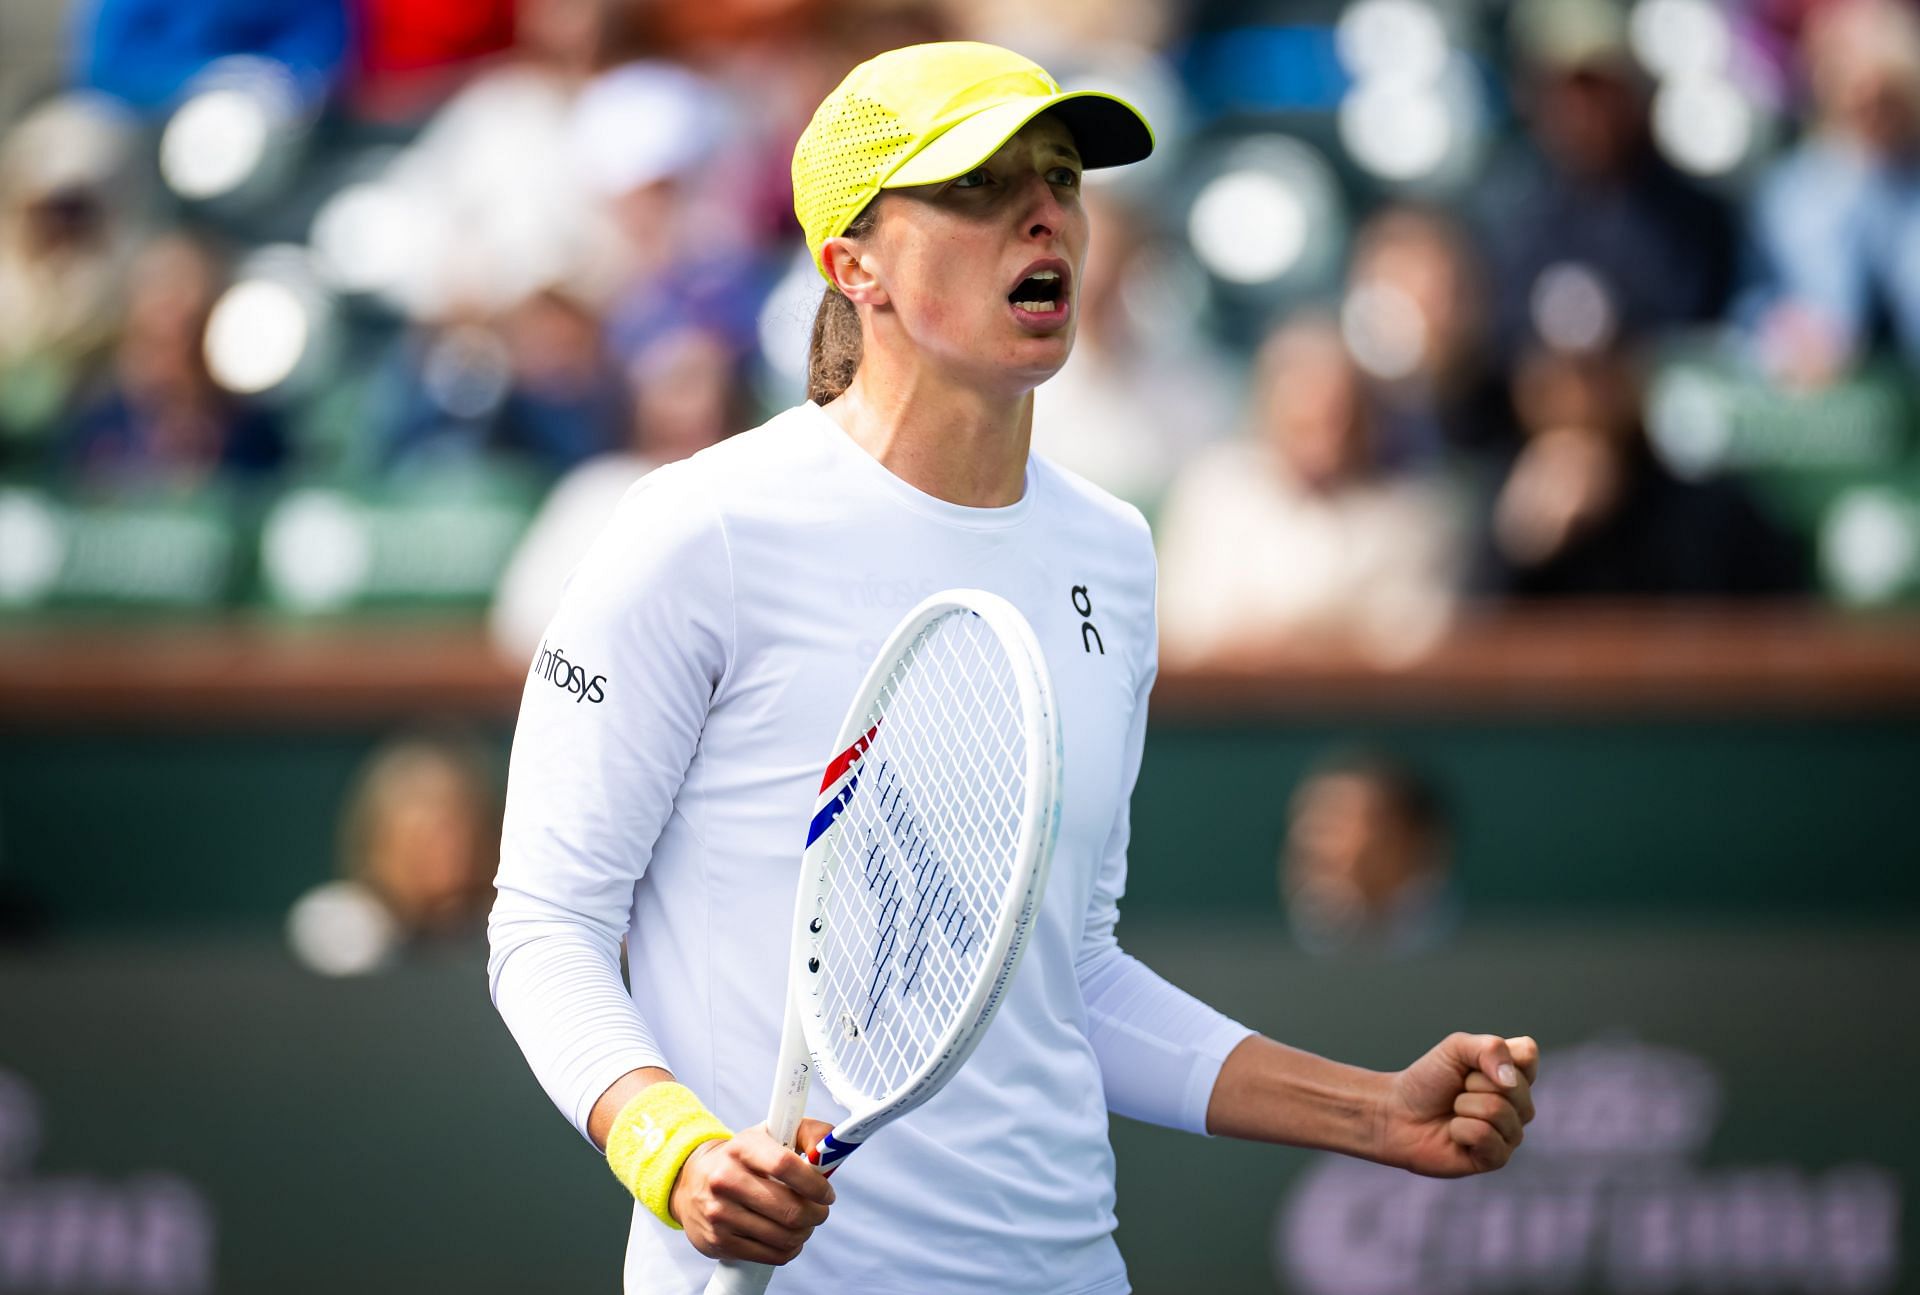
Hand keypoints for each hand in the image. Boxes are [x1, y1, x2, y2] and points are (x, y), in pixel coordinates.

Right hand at [670, 1119, 835, 1264]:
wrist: (692, 1181)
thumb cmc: (742, 1158)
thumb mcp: (770, 1133)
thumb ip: (808, 1133)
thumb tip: (833, 1147)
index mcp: (742, 1148)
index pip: (785, 1165)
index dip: (815, 1183)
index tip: (827, 1192)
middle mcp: (725, 1179)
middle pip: (789, 1209)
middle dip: (816, 1213)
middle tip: (820, 1210)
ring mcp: (719, 1213)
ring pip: (784, 1236)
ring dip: (804, 1232)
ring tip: (804, 1223)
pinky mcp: (718, 1241)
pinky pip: (771, 1255)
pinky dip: (789, 1249)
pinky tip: (787, 1237)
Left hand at [1377, 1033, 1537, 1177]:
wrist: (1398, 1113)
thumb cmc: (1428, 1080)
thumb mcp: (1456, 1049)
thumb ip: (1490, 1049)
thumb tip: (1509, 1080)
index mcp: (1514, 1074)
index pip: (1527, 1055)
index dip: (1495, 1055)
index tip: (1470, 1063)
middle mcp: (1520, 1104)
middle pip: (1513, 1085)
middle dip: (1473, 1083)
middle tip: (1458, 1090)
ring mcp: (1511, 1133)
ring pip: (1498, 1110)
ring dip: (1464, 1106)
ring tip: (1455, 1112)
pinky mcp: (1497, 1158)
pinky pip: (1485, 1136)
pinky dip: (1461, 1129)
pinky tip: (1455, 1133)